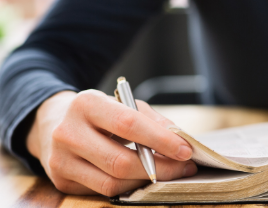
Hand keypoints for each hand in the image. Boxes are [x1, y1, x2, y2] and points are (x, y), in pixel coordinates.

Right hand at [26, 90, 197, 195]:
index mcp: (87, 104)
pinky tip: (144, 178)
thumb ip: (153, 120)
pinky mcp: (61, 180)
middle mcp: (68, 132)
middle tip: (184, 168)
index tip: (185, 150)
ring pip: (112, 182)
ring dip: (147, 181)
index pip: (128, 124)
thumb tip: (180, 141)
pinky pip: (103, 191)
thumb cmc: (100, 114)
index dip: (160, 140)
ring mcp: (61, 159)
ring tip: (168, 173)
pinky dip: (129, 186)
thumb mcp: (124, 105)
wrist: (54, 123)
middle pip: (120, 161)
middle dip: (160, 167)